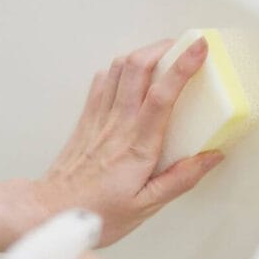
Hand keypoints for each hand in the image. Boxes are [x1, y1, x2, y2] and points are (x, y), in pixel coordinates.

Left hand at [0, 37, 222, 254]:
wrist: (49, 210)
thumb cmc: (95, 212)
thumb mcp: (146, 206)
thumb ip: (180, 179)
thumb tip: (210, 157)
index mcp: (138, 146)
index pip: (162, 95)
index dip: (182, 66)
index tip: (199, 48)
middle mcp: (118, 125)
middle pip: (138, 67)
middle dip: (164, 47)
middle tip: (185, 47)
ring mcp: (99, 117)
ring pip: (120, 68)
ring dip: (143, 53)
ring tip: (163, 55)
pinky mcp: (87, 118)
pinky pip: (103, 82)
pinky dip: (121, 69)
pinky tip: (131, 75)